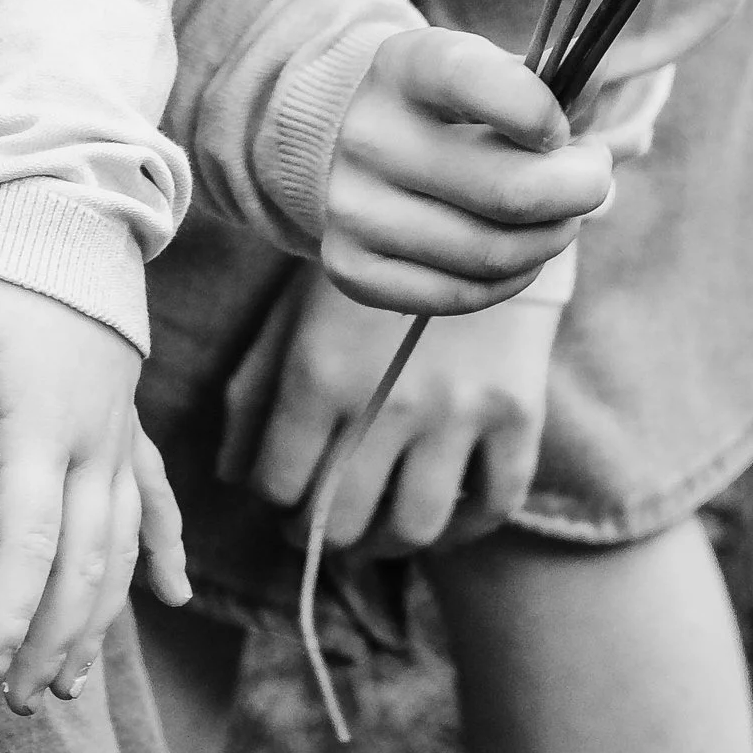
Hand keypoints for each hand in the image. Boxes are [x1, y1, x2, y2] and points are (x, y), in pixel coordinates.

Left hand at [0, 274, 186, 709]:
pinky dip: (165, 552)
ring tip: (73, 687)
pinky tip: (173, 599)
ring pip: (123, 548)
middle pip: (86, 564)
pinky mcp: (126, 425)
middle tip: (19, 702)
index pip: (32, 540)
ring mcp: (119, 438)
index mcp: (46, 428)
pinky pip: (156, 501)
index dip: (13, 608)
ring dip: (99, 619)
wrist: (65, 212)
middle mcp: (95, 445)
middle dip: (55, 638)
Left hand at [224, 265, 558, 554]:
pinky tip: (442, 514)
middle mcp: (389, 400)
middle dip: (321, 533)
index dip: (273, 499)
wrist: (466, 209)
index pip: (280, 484)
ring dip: (386, 543)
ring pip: (416, 527)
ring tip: (375, 527)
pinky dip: (465, 527)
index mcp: (319, 370)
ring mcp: (460, 412)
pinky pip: (494, 505)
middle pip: (342, 520)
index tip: (281, 492)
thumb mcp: (293, 312)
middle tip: (322, 524)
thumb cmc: (364, 270)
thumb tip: (233, 475)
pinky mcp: (519, 414)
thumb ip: (254, 391)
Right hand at [321, 23, 611, 314]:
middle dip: (580, 191)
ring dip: (551, 238)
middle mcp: (368, 135)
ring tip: (557, 215)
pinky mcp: (351, 267)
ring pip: (494, 253)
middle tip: (593, 179)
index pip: (479, 82)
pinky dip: (511, 277)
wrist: (355, 141)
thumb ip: (558, 93)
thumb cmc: (453, 108)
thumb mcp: (493, 72)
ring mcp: (352, 206)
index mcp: (405, 66)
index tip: (562, 129)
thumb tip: (630, 139)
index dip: (543, 113)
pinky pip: (464, 295)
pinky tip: (515, 249)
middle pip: (511, 191)